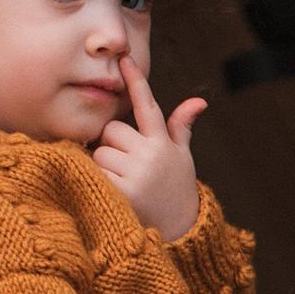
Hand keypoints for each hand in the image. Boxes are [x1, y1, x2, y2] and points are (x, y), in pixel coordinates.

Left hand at [91, 56, 205, 237]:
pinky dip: (98, 181)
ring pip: (101, 152)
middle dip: (113, 146)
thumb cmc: (175, 190)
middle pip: (112, 131)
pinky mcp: (122, 192)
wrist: (179, 233)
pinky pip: (96, 173)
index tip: (125, 59)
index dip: (137, 82)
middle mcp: (152, 155)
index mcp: (163, 142)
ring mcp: (137, 174)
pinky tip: (113, 193)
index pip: (149, 105)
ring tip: (122, 183)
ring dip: (104, 166)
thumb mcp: (181, 158)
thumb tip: (199, 102)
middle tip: (127, 167)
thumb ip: (181, 128)